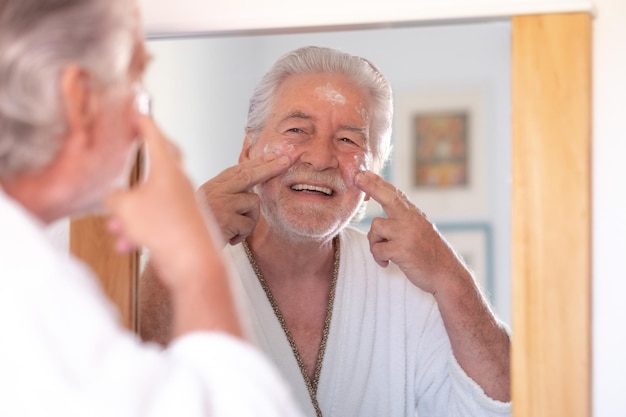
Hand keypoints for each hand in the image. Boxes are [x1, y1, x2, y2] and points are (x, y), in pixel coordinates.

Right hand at [105, 116, 218, 282]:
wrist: (193, 263)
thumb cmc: (166, 230)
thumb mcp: (125, 209)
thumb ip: (113, 198)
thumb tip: (115, 199)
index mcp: (167, 169)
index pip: (155, 136)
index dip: (144, 121)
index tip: (139, 108)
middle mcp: (179, 183)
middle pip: (160, 162)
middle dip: (143, 159)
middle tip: (135, 148)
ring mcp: (183, 204)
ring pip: (151, 199)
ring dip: (131, 213)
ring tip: (117, 230)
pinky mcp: (183, 225)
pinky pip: (155, 222)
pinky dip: (139, 231)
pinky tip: (127, 245)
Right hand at [197, 152, 291, 244]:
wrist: (181, 247)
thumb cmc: (198, 230)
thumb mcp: (208, 206)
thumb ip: (227, 194)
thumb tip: (251, 186)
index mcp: (212, 186)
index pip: (238, 170)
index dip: (258, 162)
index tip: (273, 156)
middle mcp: (216, 191)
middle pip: (249, 175)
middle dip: (270, 167)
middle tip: (287, 160)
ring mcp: (221, 203)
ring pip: (254, 202)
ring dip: (250, 219)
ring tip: (234, 230)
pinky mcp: (226, 219)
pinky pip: (249, 224)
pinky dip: (243, 234)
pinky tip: (229, 238)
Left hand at [355, 170, 469, 294]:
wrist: (447, 274)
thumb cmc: (430, 253)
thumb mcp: (420, 229)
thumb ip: (403, 218)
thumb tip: (382, 211)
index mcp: (414, 214)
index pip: (394, 193)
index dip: (378, 182)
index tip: (364, 173)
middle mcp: (411, 220)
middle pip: (388, 197)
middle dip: (371, 186)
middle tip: (357, 178)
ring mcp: (407, 234)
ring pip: (375, 228)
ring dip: (375, 242)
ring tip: (385, 253)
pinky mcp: (402, 250)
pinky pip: (377, 249)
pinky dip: (378, 257)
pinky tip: (387, 263)